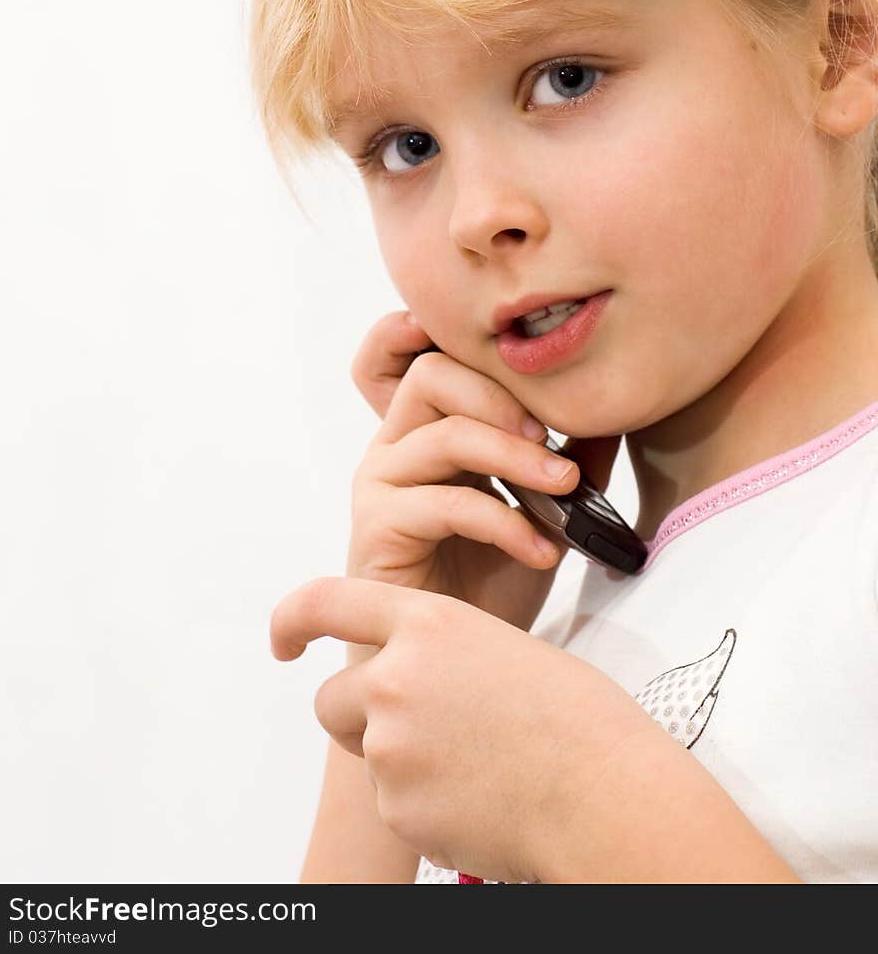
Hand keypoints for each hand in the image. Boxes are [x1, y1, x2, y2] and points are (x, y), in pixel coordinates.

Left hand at [270, 576, 654, 883]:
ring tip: (479, 764)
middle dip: (358, 715)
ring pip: (369, 754)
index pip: (328, 602)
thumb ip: (442, 653)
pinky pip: (396, 803)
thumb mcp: (503, 649)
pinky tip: (481, 797)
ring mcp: (390, 745)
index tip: (284, 637)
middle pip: (331, 698)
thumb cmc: (575, 721)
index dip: (294, 618)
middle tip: (418, 729)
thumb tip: (414, 679)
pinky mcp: (397, 806)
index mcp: (429, 624)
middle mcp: (396, 678)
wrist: (603, 795)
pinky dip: (428, 805)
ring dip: (405, 761)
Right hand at [348, 311, 620, 634]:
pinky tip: (541, 550)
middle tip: (550, 435)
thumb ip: (569, 456)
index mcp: (427, 427)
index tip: (501, 346)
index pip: (410, 354)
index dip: (431, 331)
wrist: (457, 661)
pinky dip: (505, 522)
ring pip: (445, 434)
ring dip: (515, 457)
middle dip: (501, 395)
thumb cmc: (490, 580)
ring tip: (564, 486)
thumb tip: (616, 412)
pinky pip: (446, 503)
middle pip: (432, 375)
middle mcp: (395, 446)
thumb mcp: (544, 508)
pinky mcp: (377, 528)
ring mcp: (381, 484)